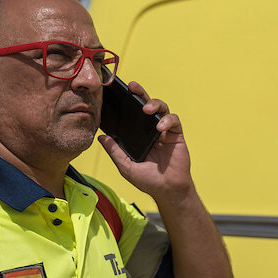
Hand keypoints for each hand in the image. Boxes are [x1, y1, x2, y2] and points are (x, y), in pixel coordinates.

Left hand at [97, 81, 193, 201]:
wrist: (167, 191)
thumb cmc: (148, 180)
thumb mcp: (126, 166)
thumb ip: (114, 151)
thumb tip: (101, 137)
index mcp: (138, 134)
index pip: (132, 113)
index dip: (126, 102)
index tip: (117, 93)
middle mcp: (151, 129)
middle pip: (146, 104)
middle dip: (140, 93)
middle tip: (132, 86)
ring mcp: (164, 131)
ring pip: (162, 108)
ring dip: (155, 104)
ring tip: (146, 109)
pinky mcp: (176, 135)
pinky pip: (174, 120)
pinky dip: (167, 120)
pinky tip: (159, 127)